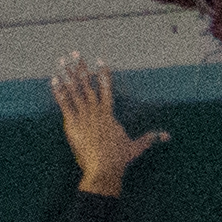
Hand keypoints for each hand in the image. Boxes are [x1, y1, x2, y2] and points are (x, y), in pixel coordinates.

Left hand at [51, 54, 167, 192]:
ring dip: (67, 75)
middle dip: (80, 67)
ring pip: (74, 91)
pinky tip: (54, 80)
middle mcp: (96, 110)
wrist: (104, 168)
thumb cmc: (119, 158)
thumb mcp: (136, 147)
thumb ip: (150, 138)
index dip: (103, 72)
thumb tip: (168, 136)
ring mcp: (83, 116)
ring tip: (61, 62)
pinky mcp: (73, 124)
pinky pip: (65, 104)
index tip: (99, 60)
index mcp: (109, 113)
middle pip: (87, 84)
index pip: (106, 87)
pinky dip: (59, 92)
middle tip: (75, 53)